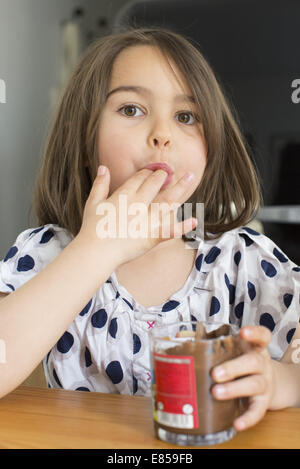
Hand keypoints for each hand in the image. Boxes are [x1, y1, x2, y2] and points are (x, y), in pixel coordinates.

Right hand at [77, 165, 196, 265]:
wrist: (96, 252)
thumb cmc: (92, 228)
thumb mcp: (93, 202)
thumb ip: (100, 184)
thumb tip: (103, 167)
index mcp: (124, 195)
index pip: (141, 178)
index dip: (149, 172)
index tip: (155, 170)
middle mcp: (139, 204)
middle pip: (156, 184)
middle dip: (165, 176)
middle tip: (172, 171)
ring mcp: (147, 220)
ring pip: (168, 201)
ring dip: (180, 188)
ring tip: (190, 177)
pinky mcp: (152, 237)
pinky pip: (170, 230)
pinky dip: (183, 226)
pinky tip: (194, 220)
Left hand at [211, 326, 274, 430]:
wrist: (268, 385)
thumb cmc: (241, 363)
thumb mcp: (231, 350)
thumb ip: (209, 342)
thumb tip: (179, 337)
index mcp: (253, 347)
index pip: (261, 335)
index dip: (254, 333)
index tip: (243, 332)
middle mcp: (262, 363)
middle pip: (253, 362)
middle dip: (233, 368)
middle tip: (214, 374)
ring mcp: (264, 382)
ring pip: (254, 384)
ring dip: (235, 389)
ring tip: (216, 393)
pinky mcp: (263, 402)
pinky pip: (257, 411)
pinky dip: (247, 418)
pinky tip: (236, 423)